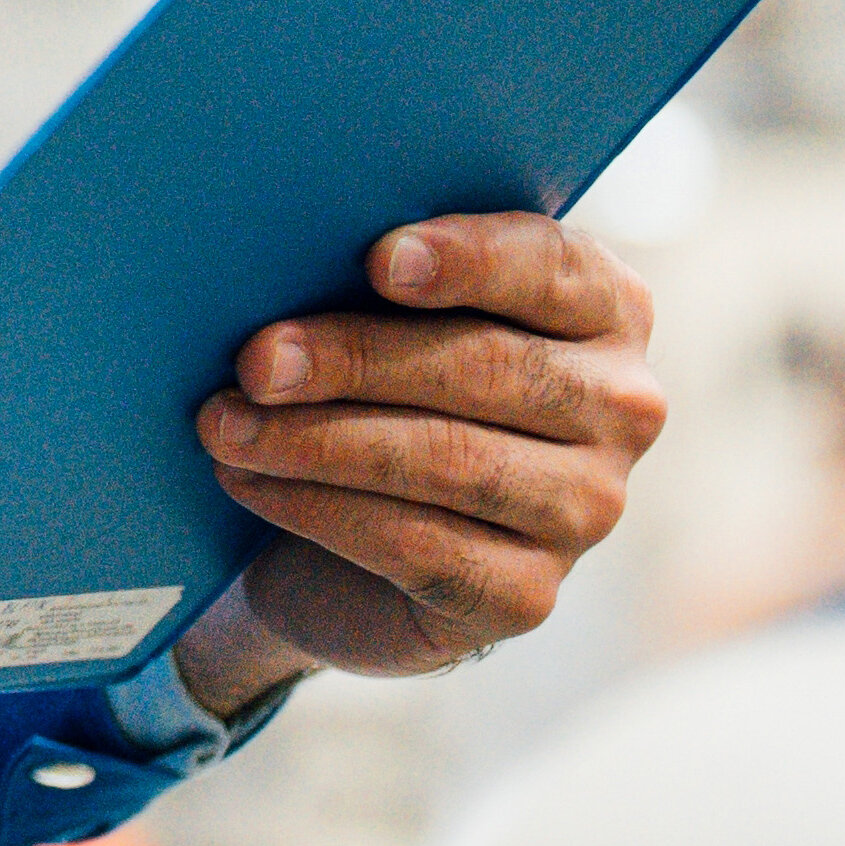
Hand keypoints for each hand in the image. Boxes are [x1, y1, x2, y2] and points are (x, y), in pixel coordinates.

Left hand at [155, 213, 667, 707]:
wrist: (356, 542)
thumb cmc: (375, 388)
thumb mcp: (386, 313)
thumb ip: (378, 274)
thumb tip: (284, 252)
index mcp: (604, 308)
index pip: (556, 268)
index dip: (470, 260)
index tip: (378, 261)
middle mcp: (621, 407)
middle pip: (488, 367)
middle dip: (355, 360)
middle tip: (254, 363)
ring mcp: (587, 507)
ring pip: (450, 461)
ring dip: (317, 442)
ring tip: (223, 426)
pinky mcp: (527, 594)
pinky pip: (420, 546)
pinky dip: (319, 509)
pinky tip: (249, 483)